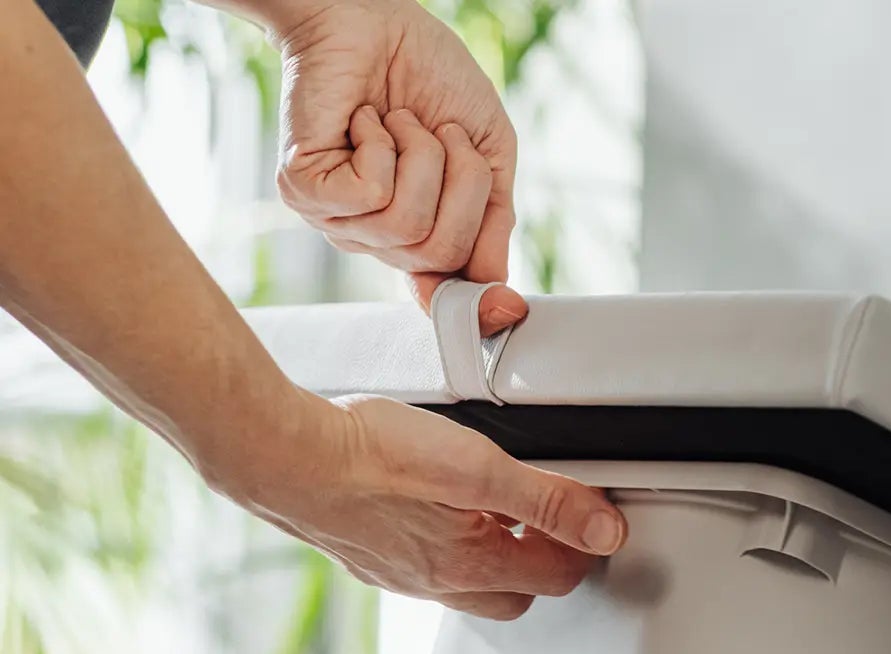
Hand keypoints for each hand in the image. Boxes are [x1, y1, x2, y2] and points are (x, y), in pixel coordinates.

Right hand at [220, 391, 626, 620]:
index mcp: (474, 567)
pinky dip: (445, 546)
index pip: (559, 576)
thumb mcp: (479, 467)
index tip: (593, 512)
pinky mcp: (367, 556)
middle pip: (517, 592)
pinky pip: (424, 566)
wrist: (281, 456)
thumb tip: (606, 531)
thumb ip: (548, 500)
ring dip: (493, 557)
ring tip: (495, 509)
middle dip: (543, 562)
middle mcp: (438, 583)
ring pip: (469, 584)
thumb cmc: (369, 456)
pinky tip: (433, 509)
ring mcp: (400, 575)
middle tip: (552, 517)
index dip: (585, 544)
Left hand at [267, 0, 522, 334]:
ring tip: (402, 121)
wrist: (374, 16)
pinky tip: (366, 122)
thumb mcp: (487, 154)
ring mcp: (338, 221)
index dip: (478, 307)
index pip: (447, 296)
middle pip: (443, 252)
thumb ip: (496, 223)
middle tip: (444, 135)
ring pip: (408, 226)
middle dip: (463, 183)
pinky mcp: (305, 191)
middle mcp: (376, 240)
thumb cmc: (428, 77)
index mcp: (418, 237)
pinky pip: (371, 195)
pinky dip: (382, 146)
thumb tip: (500, 293)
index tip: (507, 309)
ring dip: (422, 155)